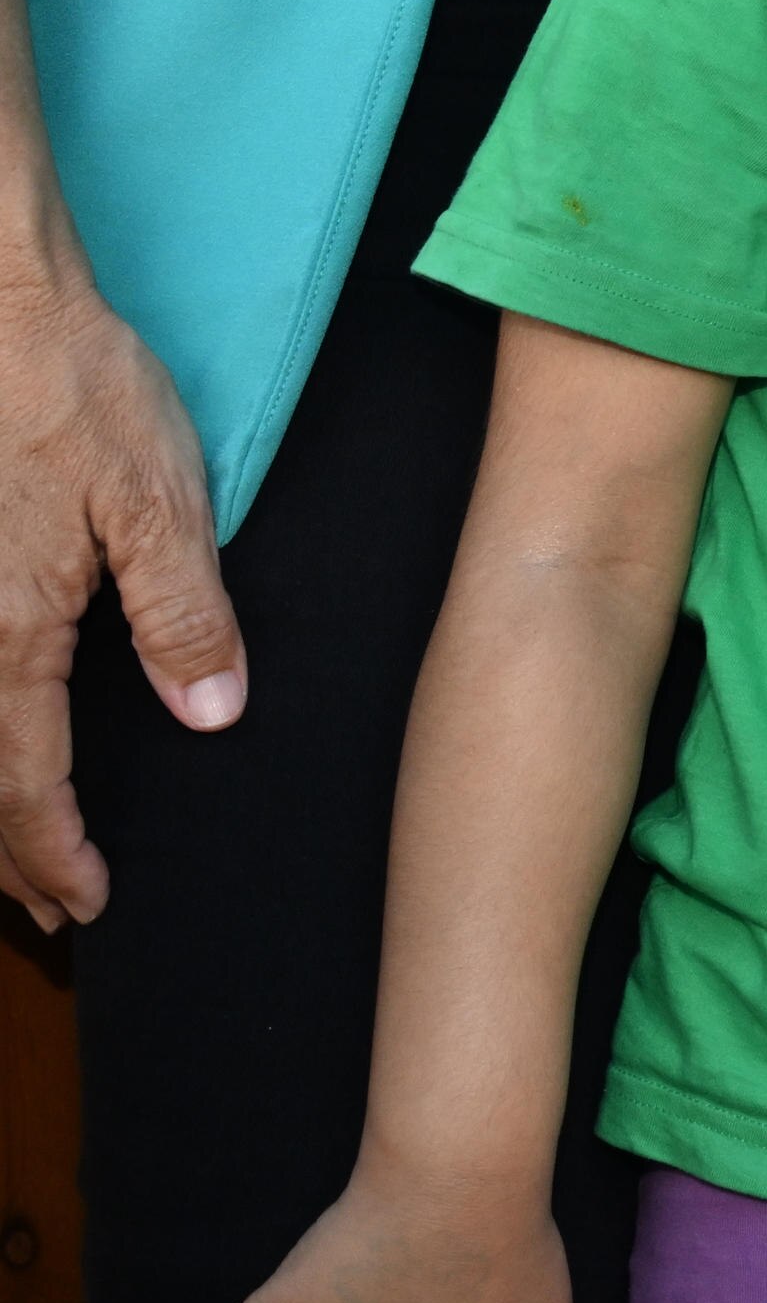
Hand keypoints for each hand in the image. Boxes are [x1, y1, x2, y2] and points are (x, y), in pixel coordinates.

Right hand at [0, 271, 244, 928]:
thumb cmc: (73, 389)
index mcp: (7, 633)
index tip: (86, 904)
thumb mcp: (159, 502)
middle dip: (4, 856)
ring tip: (10, 858)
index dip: (53, 855)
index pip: (24, 785)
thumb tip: (211, 712)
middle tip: (47, 912)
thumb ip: (184, 613)